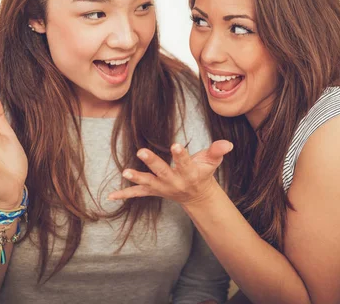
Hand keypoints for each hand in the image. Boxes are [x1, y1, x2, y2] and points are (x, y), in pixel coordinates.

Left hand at [108, 140, 232, 204]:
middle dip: (152, 162)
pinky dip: (125, 195)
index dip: (180, 154)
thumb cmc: (203, 173)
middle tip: (142, 151)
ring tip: (125, 172)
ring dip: (137, 177)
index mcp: (190, 173)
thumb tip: (228, 143)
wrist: (197, 196)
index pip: (185, 162)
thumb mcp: (212, 162)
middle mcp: (175, 182)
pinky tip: (111, 196)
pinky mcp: (154, 191)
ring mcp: (163, 188)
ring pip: (149, 183)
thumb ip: (217, 151)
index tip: (175, 145)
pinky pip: (138, 194)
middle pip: (163, 171)